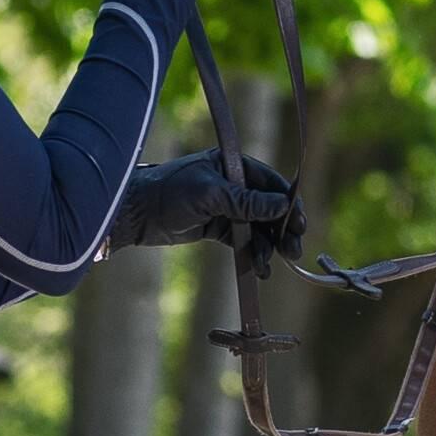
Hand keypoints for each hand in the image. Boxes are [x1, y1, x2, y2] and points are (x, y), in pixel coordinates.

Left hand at [111, 153, 304, 253]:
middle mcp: (234, 185)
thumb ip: (247, 202)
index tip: (300, 225)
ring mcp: (227, 207)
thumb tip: (283, 206)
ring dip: (267, 248)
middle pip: (269, 209)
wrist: (136, 213)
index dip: (288, 204)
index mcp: (234, 166)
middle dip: (282, 231)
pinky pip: (243, 241)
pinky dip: (252, 254)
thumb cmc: (169, 192)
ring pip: (258, 228)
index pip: (271, 184)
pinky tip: (258, 269)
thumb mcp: (211, 195)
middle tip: (293, 252)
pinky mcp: (218, 227)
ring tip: (267, 267)